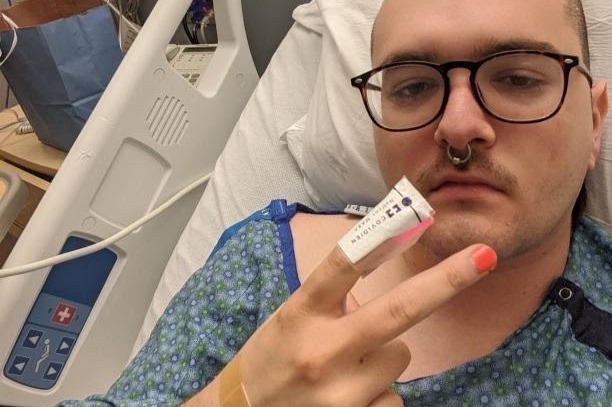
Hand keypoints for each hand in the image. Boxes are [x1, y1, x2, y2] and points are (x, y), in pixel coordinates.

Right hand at [223, 243, 495, 406]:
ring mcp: (339, 392)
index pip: (344, 264)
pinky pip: (393, 396)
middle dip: (445, 281)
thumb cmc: (272, 357)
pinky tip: (345, 396)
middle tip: (483, 257)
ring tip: (342, 370)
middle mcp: (321, 350)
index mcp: (301, 312)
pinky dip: (377, 393)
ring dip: (382, 358)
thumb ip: (333, 300)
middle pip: (395, 310)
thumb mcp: (292, 318)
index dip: (384, 235)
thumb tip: (385, 280)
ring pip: (399, 357)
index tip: (420, 213)